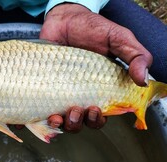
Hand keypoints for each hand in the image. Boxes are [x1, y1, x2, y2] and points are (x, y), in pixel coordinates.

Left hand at [40, 3, 151, 131]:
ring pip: (59, 120)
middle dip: (79, 123)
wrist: (63, 19)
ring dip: (60, 124)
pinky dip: (34, 119)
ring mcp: (58, 93)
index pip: (99, 115)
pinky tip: (36, 118)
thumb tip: (143, 81)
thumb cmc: (92, 29)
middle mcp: (78, 95)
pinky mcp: (41, 89)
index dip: (97, 120)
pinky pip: (37, 110)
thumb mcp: (118, 38)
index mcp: (98, 90)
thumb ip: (134, 56)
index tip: (95, 110)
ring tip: (58, 115)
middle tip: (78, 111)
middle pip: (80, 123)